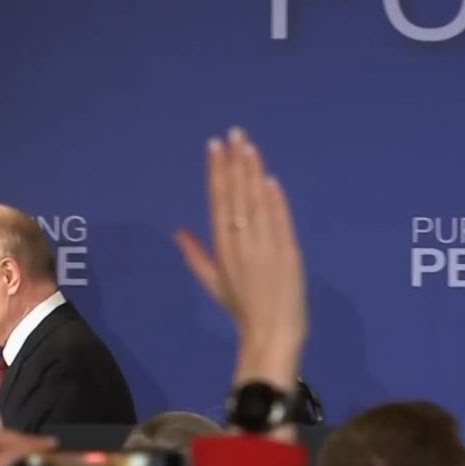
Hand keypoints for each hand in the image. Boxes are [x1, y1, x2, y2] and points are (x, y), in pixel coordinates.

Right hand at [175, 127, 306, 392]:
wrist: (270, 332)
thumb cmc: (242, 307)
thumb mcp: (212, 280)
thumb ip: (194, 253)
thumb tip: (177, 230)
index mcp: (222, 247)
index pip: (217, 201)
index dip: (217, 171)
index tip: (215, 146)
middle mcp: (240, 243)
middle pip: (236, 195)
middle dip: (234, 162)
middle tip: (234, 133)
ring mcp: (264, 247)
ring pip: (257, 203)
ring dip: (254, 172)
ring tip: (250, 146)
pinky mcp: (287, 253)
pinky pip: (280, 221)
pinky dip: (276, 201)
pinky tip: (271, 179)